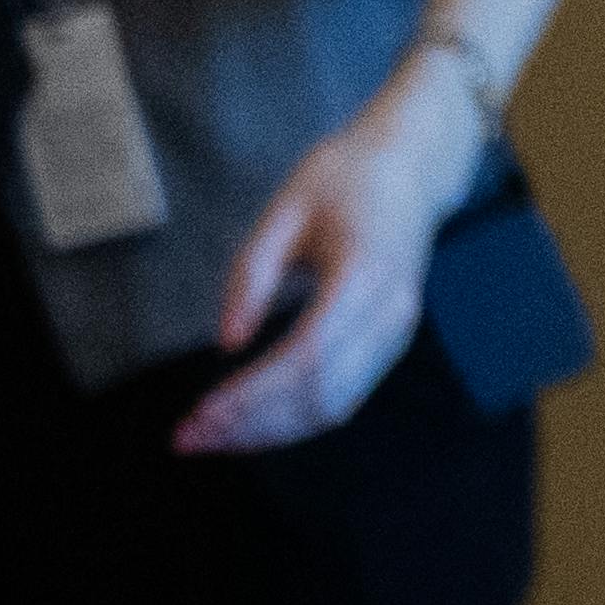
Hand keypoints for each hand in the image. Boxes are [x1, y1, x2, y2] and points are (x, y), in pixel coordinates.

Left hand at [176, 49, 494, 455]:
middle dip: (251, 425)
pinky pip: (344, 396)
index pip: (307, 355)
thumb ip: (252, 272)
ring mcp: (399, 332)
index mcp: (367, 273)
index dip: (251, 394)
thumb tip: (228, 343)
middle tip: (189, 438)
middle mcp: (392, 314)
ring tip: (211, 438)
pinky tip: (251, 422)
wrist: (416, 166)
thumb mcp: (287, 206)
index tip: (199, 413)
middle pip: (320, 394)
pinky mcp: (390, 342)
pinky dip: (294, 419)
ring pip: (334, 406)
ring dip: (270, 432)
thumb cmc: (348, 177)